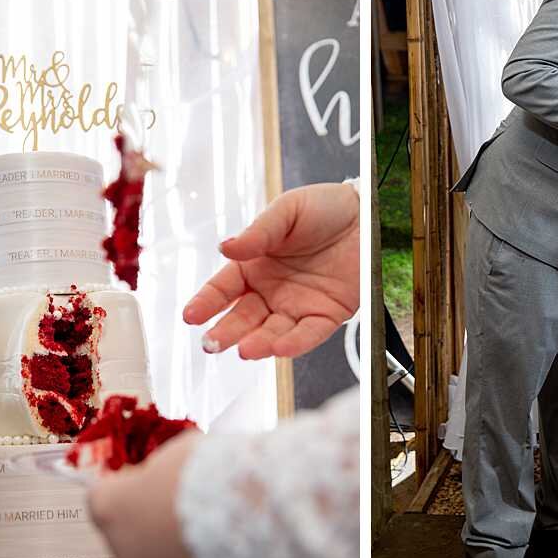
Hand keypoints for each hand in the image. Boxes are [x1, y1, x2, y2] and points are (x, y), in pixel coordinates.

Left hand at [86, 430, 218, 557]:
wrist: (252, 522)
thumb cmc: (210, 477)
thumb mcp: (178, 451)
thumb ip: (161, 468)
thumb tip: (164, 474)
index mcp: (114, 510)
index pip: (100, 497)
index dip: (123, 485)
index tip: (143, 476)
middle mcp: (125, 553)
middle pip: (127, 532)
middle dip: (149, 516)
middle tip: (183, 497)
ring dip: (174, 543)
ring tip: (213, 521)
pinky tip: (224, 544)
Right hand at [183, 183, 359, 358]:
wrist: (366, 213)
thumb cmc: (324, 207)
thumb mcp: (287, 211)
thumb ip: (259, 232)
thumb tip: (225, 247)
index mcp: (255, 264)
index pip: (223, 289)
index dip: (206, 302)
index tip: (191, 315)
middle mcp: (272, 290)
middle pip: (243, 317)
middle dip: (226, 332)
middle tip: (212, 343)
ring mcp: (297, 305)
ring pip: (272, 332)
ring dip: (258, 343)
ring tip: (245, 349)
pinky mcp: (326, 315)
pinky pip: (308, 334)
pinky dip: (294, 343)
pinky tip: (280, 347)